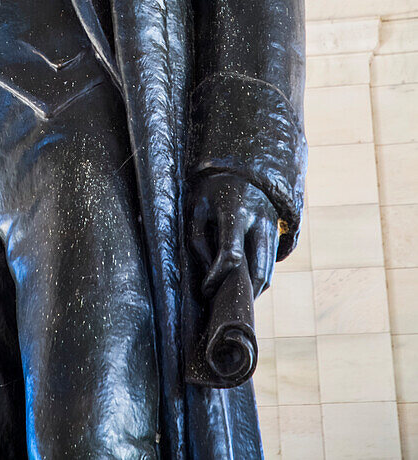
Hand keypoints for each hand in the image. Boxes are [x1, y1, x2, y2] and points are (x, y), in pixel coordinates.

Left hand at [189, 173, 278, 299]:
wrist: (243, 169)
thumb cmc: (212, 191)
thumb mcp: (197, 208)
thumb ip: (199, 241)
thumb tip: (209, 273)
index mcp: (235, 210)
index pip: (231, 252)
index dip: (218, 276)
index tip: (206, 289)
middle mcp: (259, 221)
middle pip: (259, 270)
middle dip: (242, 293)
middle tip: (224, 304)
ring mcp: (272, 228)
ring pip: (268, 271)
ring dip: (252, 290)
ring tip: (232, 298)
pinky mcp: (276, 234)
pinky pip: (269, 264)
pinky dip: (258, 279)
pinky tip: (242, 285)